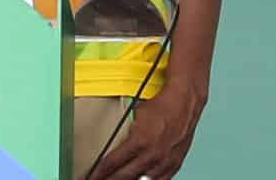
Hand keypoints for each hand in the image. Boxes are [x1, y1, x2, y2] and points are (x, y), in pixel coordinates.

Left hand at [87, 82, 205, 179]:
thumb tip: (112, 141)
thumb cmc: (160, 107)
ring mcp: (163, 163)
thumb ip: (124, 133)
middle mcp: (151, 156)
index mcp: (139, 142)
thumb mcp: (134, 116)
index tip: (91, 176)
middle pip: (123, 177)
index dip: (98, 172)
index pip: (112, 163)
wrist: (184, 104)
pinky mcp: (173, 166)